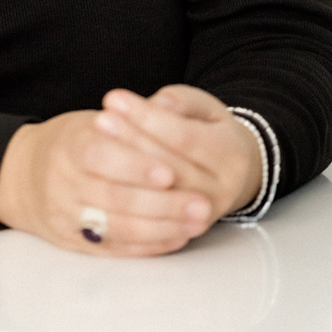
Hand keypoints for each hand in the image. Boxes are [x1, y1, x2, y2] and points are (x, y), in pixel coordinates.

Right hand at [0, 109, 215, 256]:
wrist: (23, 176)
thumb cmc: (69, 143)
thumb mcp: (88, 121)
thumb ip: (125, 123)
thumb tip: (165, 115)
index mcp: (67, 144)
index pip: (98, 155)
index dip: (135, 164)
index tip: (170, 171)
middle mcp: (62, 183)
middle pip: (114, 198)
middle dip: (162, 203)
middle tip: (201, 203)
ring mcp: (66, 216)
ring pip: (117, 228)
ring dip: (162, 227)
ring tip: (196, 222)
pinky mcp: (73, 242)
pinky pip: (114, 249)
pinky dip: (148, 245)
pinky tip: (176, 237)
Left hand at [96, 85, 262, 221]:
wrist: (234, 174)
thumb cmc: (209, 131)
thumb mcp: (203, 107)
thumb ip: (180, 101)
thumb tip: (156, 105)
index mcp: (230, 153)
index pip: (184, 137)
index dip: (147, 119)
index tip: (114, 99)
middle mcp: (223, 189)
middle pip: (170, 169)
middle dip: (131, 141)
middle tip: (99, 119)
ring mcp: (205, 216)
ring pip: (159, 196)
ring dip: (125, 168)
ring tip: (97, 142)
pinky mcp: (185, 233)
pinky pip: (152, 221)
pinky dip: (126, 199)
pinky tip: (102, 177)